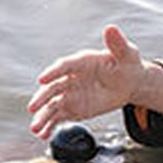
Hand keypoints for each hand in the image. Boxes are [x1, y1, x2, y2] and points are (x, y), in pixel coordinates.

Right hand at [27, 25, 154, 139]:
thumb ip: (118, 44)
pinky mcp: (73, 108)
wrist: (129, 82)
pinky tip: (43, 135)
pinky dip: (50, 126)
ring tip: (35, 129)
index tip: (42, 79)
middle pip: (53, 88)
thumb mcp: (127, 54)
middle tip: (32, 108)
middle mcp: (71, 77)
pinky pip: (58, 117)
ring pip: (52, 105)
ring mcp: (70, 94)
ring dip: (43, 116)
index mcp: (80, 62)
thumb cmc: (127, 64)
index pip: (63, 66)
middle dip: (42, 98)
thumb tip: (111, 28)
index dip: (53, 72)